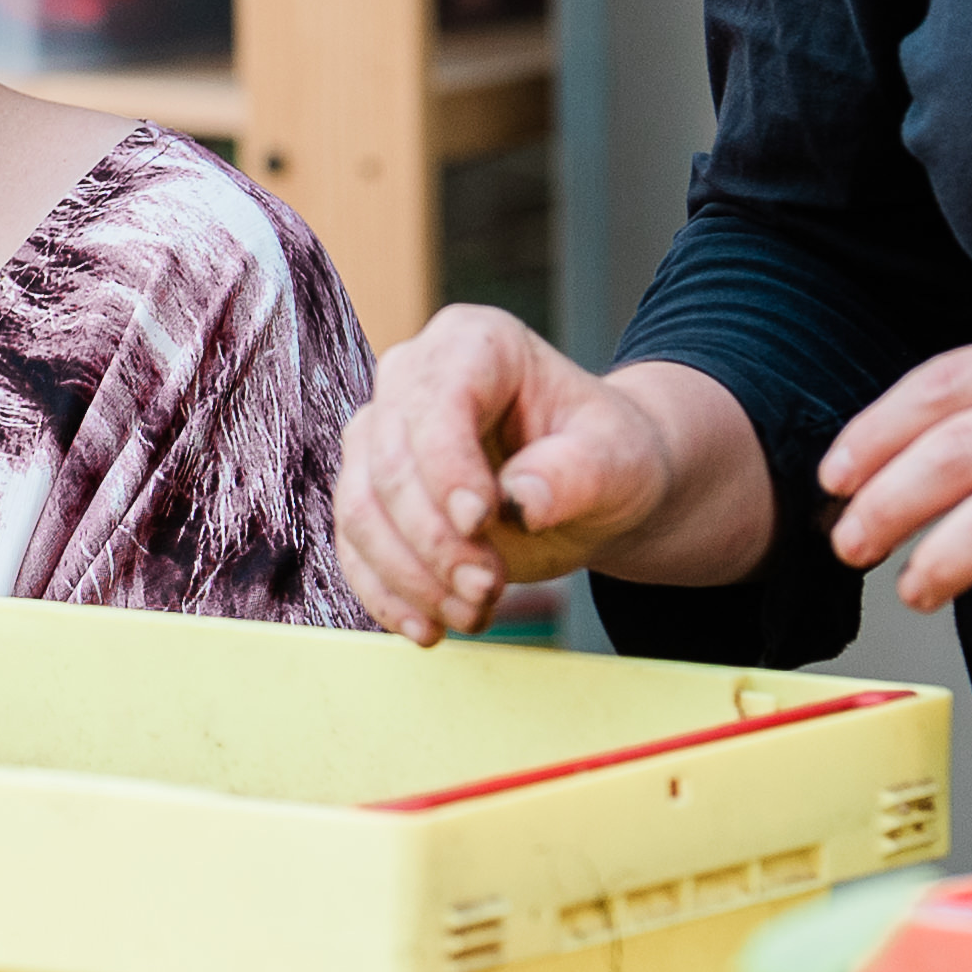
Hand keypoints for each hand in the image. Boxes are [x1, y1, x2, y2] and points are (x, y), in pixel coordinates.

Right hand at [338, 305, 704, 641]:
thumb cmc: (609, 455)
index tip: (482, 524)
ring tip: (473, 611)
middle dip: (434, 539)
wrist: (595, 490)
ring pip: (359, 507)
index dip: (447, 468)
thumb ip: (575, 472)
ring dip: (410, 575)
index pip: (435, 402)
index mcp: (473, 343)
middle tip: (487, 587)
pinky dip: (385, 595)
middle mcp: (411, 378)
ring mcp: (382, 435)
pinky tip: (428, 628)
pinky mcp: (371, 493)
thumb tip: (522, 503)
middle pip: (388, 462)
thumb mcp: (618, 458)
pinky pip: (353, 547)